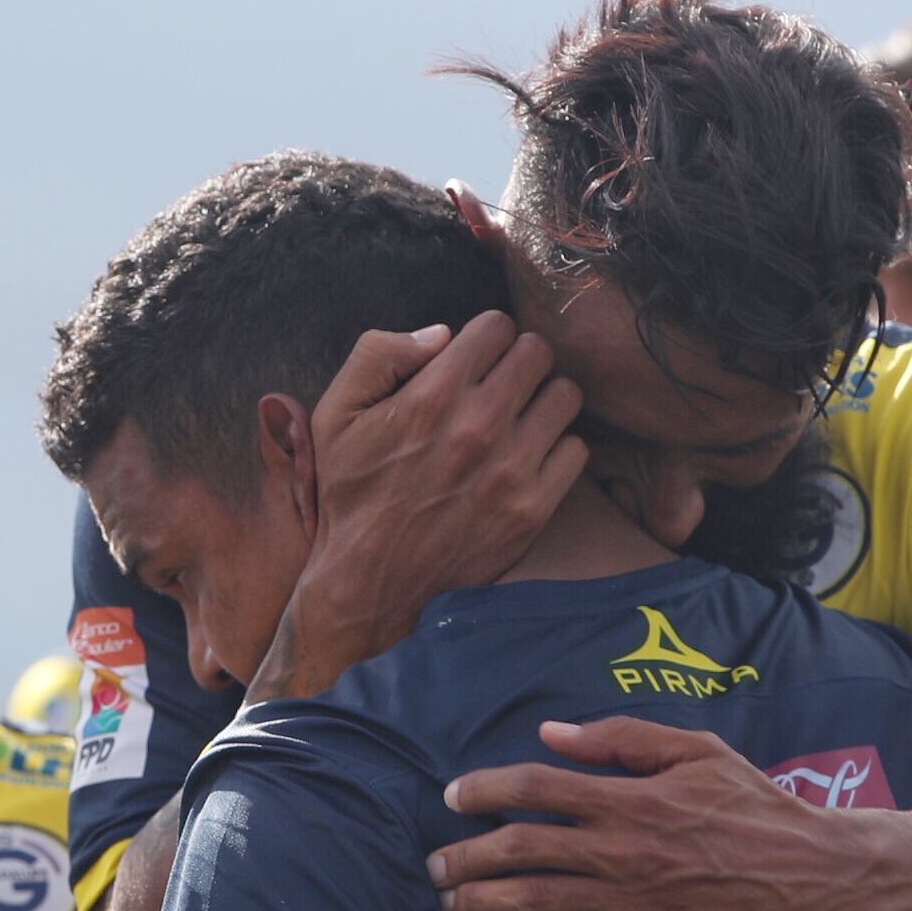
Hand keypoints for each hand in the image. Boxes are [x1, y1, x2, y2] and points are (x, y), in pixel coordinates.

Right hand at [249, 307, 585, 702]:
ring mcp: (512, 469)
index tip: (474, 360)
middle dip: (518, 360)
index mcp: (433, 395)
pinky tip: (528, 459)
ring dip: (544, 400)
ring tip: (519, 419)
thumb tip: (442, 333)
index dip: (484, 338)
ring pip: (565, 396)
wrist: (371, 584)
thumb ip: (379, 354)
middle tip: (500, 385)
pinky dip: (556, 449)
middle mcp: (479, 426)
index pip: (496, 326)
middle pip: (538, 353)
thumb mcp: (335, 414)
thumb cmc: (352, 494)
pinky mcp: (534, 509)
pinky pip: (576, 450)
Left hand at [429, 718, 890, 910]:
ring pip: (535, 903)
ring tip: (448, 903)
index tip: (452, 797)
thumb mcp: (697, 751)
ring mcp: (632, 903)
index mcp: (631, 796)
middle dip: (465, 856)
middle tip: (433, 863)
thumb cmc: (757, 807)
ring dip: (480, 903)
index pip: (535, 789)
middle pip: (519, 851)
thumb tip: (552, 734)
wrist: (818, 876)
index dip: (483, 791)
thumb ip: (621, 738)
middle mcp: (622, 850)